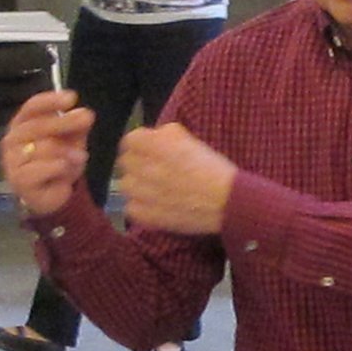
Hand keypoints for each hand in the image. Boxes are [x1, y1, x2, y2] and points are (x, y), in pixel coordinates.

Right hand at [0, 89, 93, 217]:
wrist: (52, 197)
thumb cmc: (58, 164)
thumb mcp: (71, 142)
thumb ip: (76, 127)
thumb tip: (86, 114)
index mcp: (21, 125)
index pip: (32, 107)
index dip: (51, 101)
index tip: (71, 98)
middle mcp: (12, 140)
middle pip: (38, 125)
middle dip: (65, 121)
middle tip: (87, 117)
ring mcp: (12, 160)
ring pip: (44, 147)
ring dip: (67, 152)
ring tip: (79, 158)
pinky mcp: (18, 180)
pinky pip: (44, 167)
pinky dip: (60, 168)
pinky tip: (66, 171)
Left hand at [115, 123, 236, 234]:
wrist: (226, 202)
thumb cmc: (214, 169)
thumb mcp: (190, 140)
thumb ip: (166, 136)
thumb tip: (154, 138)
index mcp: (154, 143)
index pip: (130, 140)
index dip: (140, 147)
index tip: (149, 153)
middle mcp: (142, 165)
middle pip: (125, 162)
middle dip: (138, 166)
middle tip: (155, 173)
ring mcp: (140, 192)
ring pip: (125, 185)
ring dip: (137, 186)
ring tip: (155, 191)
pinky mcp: (143, 214)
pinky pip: (131, 208)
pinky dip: (142, 207)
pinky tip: (159, 206)